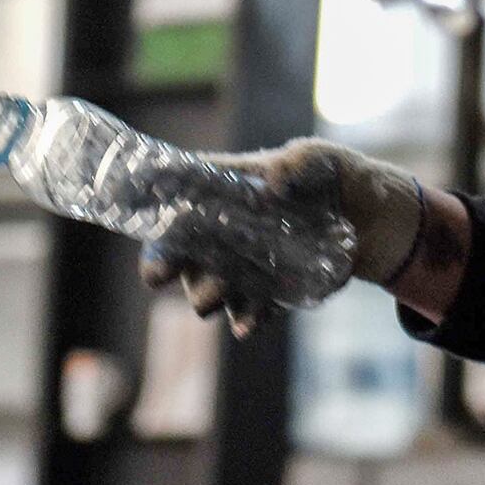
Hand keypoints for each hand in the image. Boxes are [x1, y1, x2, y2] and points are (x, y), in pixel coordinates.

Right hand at [140, 138, 423, 333]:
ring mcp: (237, 266)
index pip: (171, 191)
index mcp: (219, 189)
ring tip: (214, 299)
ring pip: (206, 287)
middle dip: (163, 263)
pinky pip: (246, 311)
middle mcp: (218, 231)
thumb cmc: (327, 176)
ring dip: (206, 294)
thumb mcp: (315, 160)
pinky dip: (245, 318)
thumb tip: (273, 187)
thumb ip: (293, 167)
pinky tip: (247, 325)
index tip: (121, 201)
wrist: (363, 219)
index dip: (140, 195)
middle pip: (176, 249)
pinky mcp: (264, 293)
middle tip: (158, 275)